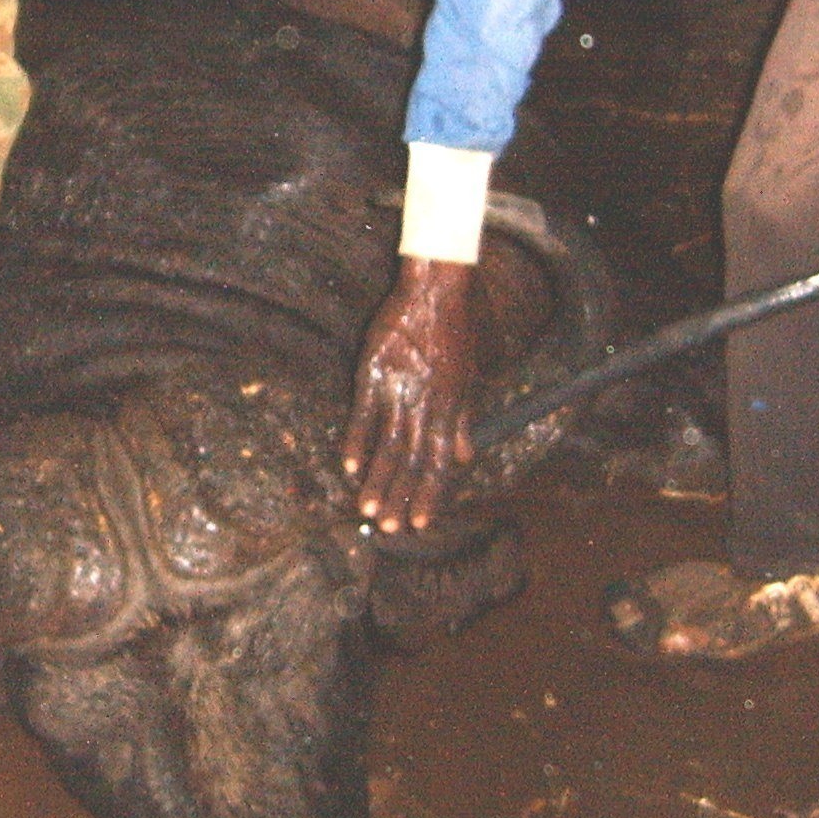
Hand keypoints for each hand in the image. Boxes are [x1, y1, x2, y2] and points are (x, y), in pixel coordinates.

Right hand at [341, 257, 477, 532]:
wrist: (436, 289)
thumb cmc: (455, 331)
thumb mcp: (468, 376)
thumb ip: (464, 419)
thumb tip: (465, 457)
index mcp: (450, 407)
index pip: (440, 461)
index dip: (430, 494)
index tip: (420, 521)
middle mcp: (425, 403)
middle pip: (413, 460)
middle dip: (401, 497)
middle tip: (390, 528)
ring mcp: (398, 388)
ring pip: (389, 444)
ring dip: (378, 480)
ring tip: (368, 510)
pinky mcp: (374, 372)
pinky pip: (364, 414)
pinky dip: (357, 441)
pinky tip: (350, 465)